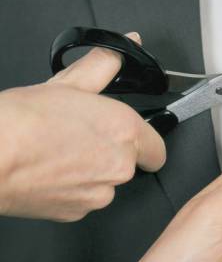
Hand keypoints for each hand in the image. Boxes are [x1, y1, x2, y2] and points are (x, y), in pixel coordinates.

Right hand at [0, 34, 165, 220]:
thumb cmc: (24, 123)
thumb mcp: (68, 84)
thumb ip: (104, 66)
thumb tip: (123, 49)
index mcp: (126, 132)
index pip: (157, 149)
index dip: (143, 143)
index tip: (131, 140)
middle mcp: (120, 166)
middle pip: (129, 165)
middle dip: (110, 153)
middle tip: (81, 138)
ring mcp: (99, 193)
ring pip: (104, 183)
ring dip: (91, 172)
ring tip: (60, 153)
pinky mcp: (77, 213)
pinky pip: (83, 199)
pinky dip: (72, 189)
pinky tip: (51, 171)